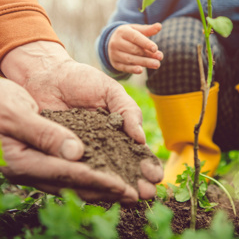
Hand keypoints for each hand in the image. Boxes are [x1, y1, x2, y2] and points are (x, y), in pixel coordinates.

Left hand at [0, 42, 162, 200]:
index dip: (146, 164)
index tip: (156, 175)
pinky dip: (86, 182)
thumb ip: (128, 111)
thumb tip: (141, 139)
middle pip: (121, 168)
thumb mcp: (110, 91)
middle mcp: (101, 144)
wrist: (47, 75)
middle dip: (136, 182)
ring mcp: (81, 151)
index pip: (135, 151)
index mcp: (117, 129)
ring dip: (115, 187)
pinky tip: (98, 191)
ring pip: (100, 174)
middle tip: (147, 194)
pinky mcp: (60, 154)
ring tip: (129, 198)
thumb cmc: (82, 79)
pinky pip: (74, 170)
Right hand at [108, 23, 162, 73]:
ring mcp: (114, 54)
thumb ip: (148, 30)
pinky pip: (124, 67)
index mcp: (122, 32)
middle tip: (160, 57)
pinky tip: (141, 70)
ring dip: (144, 62)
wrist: (112, 42)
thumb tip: (159, 26)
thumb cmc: (128, 35)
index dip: (146, 43)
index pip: (135, 38)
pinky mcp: (115, 63)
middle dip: (148, 54)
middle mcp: (116, 43)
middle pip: (134, 50)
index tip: (155, 48)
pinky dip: (132, 69)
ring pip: (130, 59)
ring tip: (156, 64)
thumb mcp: (136, 30)